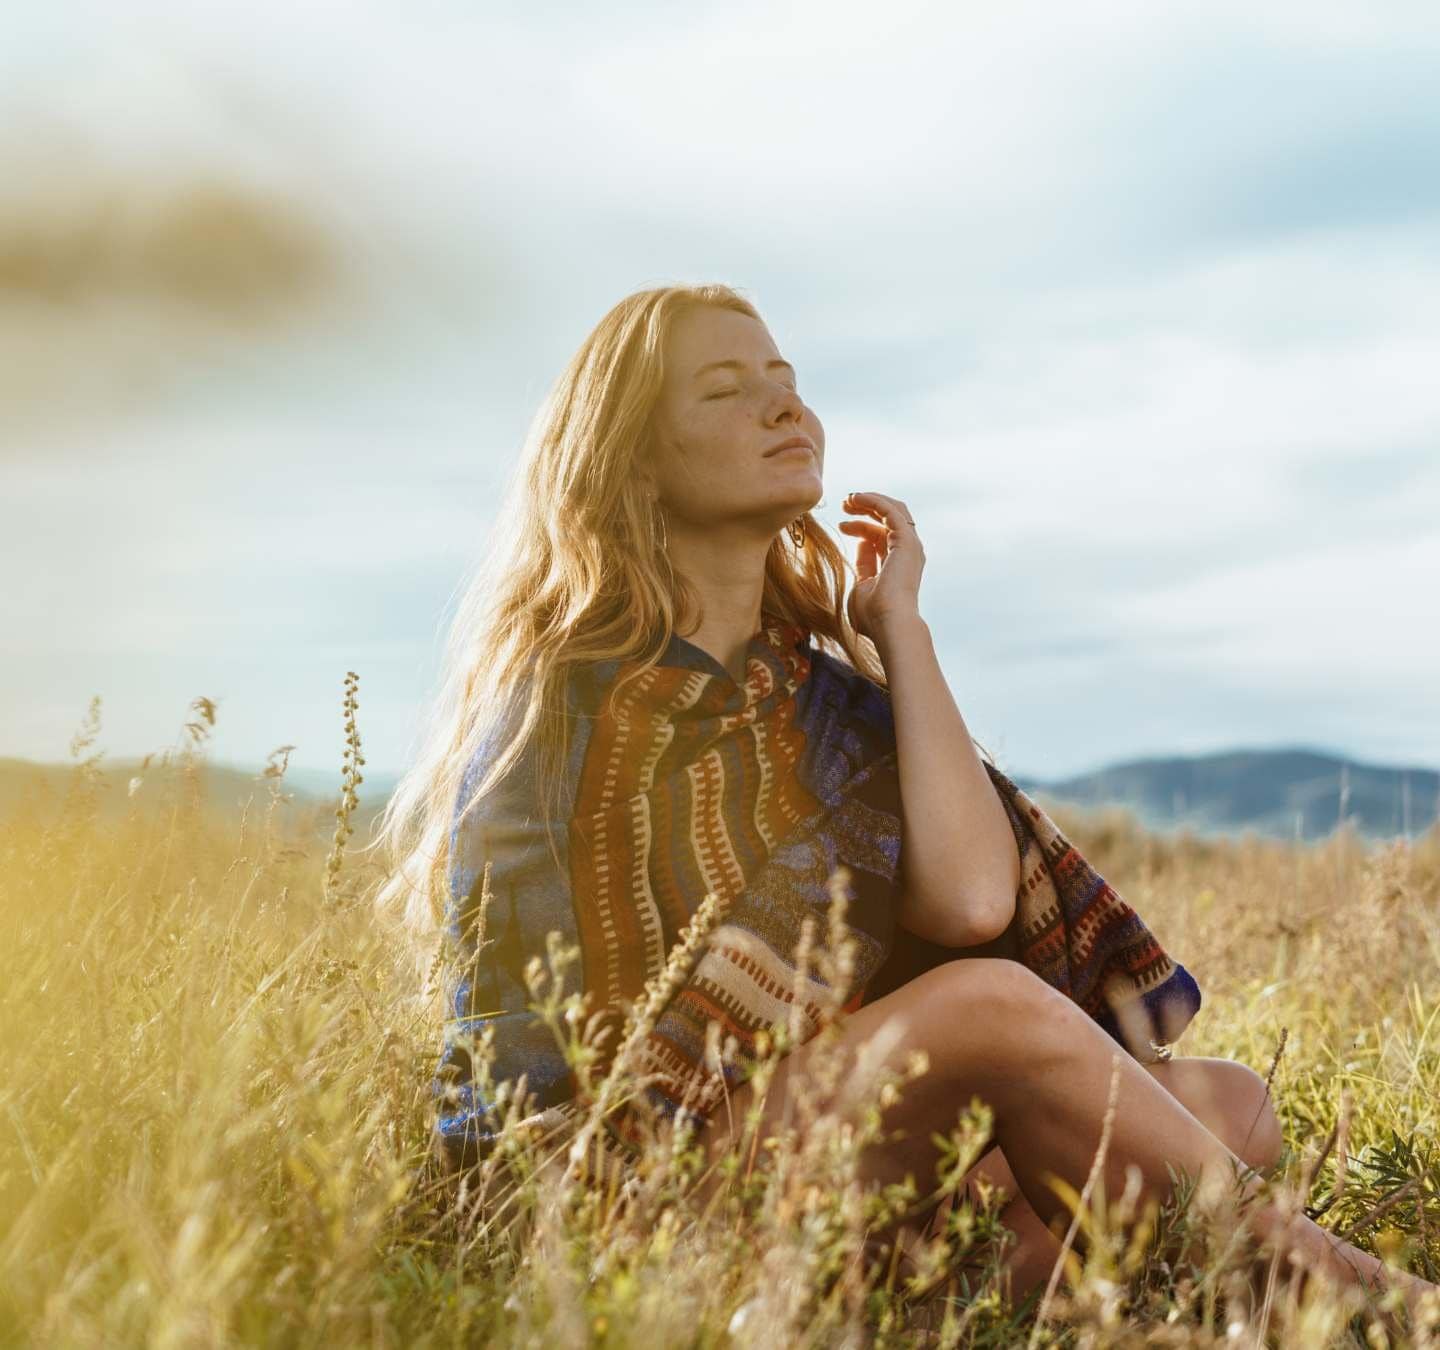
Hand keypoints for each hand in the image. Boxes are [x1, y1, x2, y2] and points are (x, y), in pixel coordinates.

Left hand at [838, 491, 924, 644]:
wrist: (889, 625)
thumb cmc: (873, 616)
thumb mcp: (861, 586)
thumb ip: (863, 565)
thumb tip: (861, 545)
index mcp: (897, 565)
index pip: (881, 537)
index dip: (861, 527)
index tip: (841, 525)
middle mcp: (907, 553)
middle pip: (888, 520)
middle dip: (867, 508)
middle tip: (845, 503)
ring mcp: (910, 546)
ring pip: (893, 510)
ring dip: (870, 501)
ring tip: (848, 498)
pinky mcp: (906, 540)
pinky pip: (890, 511)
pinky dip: (874, 500)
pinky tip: (856, 498)